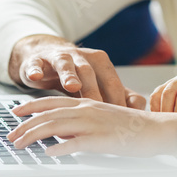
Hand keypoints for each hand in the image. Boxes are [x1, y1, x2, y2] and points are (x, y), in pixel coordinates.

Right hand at [8, 34, 145, 108]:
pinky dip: (35, 70)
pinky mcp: (39, 60)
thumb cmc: (79, 76)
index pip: (112, 82)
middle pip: (90, 74)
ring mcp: (60, 57)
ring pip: (66, 66)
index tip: (120, 120)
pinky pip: (36, 65)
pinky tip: (35, 77)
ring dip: (69, 76)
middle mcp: (82, 57)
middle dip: (94, 92)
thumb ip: (120, 96)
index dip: (116, 100)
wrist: (48, 59)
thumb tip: (141, 111)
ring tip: (72, 87)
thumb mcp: (99, 85)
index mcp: (100, 63)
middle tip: (98, 110)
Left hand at [8, 96, 176, 156]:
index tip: (15, 112)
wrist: (156, 129)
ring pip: (55, 127)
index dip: (31, 106)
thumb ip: (81, 121)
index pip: (51, 102)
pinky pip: (75, 143)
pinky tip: (48, 153)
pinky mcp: (101, 139)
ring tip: (20, 145)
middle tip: (10, 135)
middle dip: (25, 125)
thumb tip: (60, 132)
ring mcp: (93, 123)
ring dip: (34, 136)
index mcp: (86, 103)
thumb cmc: (131, 126)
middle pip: (47, 115)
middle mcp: (86, 109)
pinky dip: (59, 148)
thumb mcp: (102, 117)